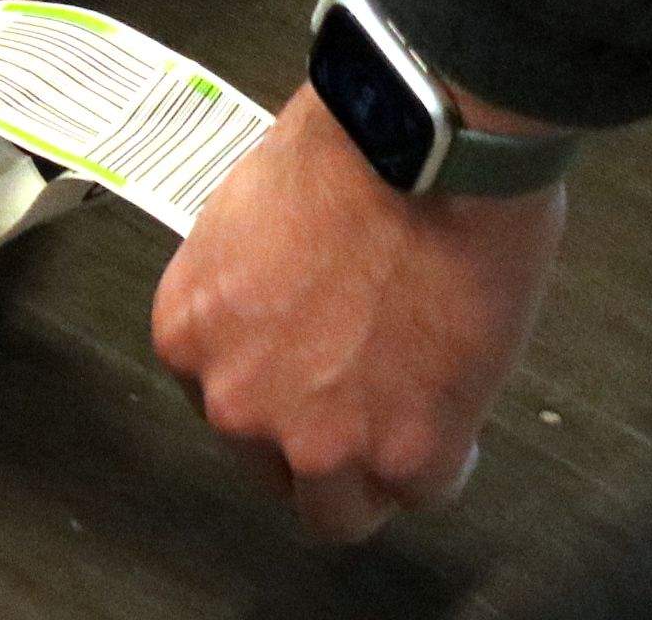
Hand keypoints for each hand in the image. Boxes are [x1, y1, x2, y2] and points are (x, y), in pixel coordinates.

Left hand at [152, 84, 565, 542]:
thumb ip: (256, 288)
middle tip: (371, 388)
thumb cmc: (352, 143)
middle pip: (273, 466)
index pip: (221, 403)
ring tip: (417, 416)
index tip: (316, 365)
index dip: (278, 385)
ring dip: (374, 471)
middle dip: (320, 434)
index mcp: (190, 333)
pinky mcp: (407, 453)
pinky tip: (461, 401)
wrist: (428, 139)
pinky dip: (448, 453)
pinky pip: (425, 490)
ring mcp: (320, 440)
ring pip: (340, 511)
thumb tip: (292, 305)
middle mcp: (237, 402)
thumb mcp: (255, 210)